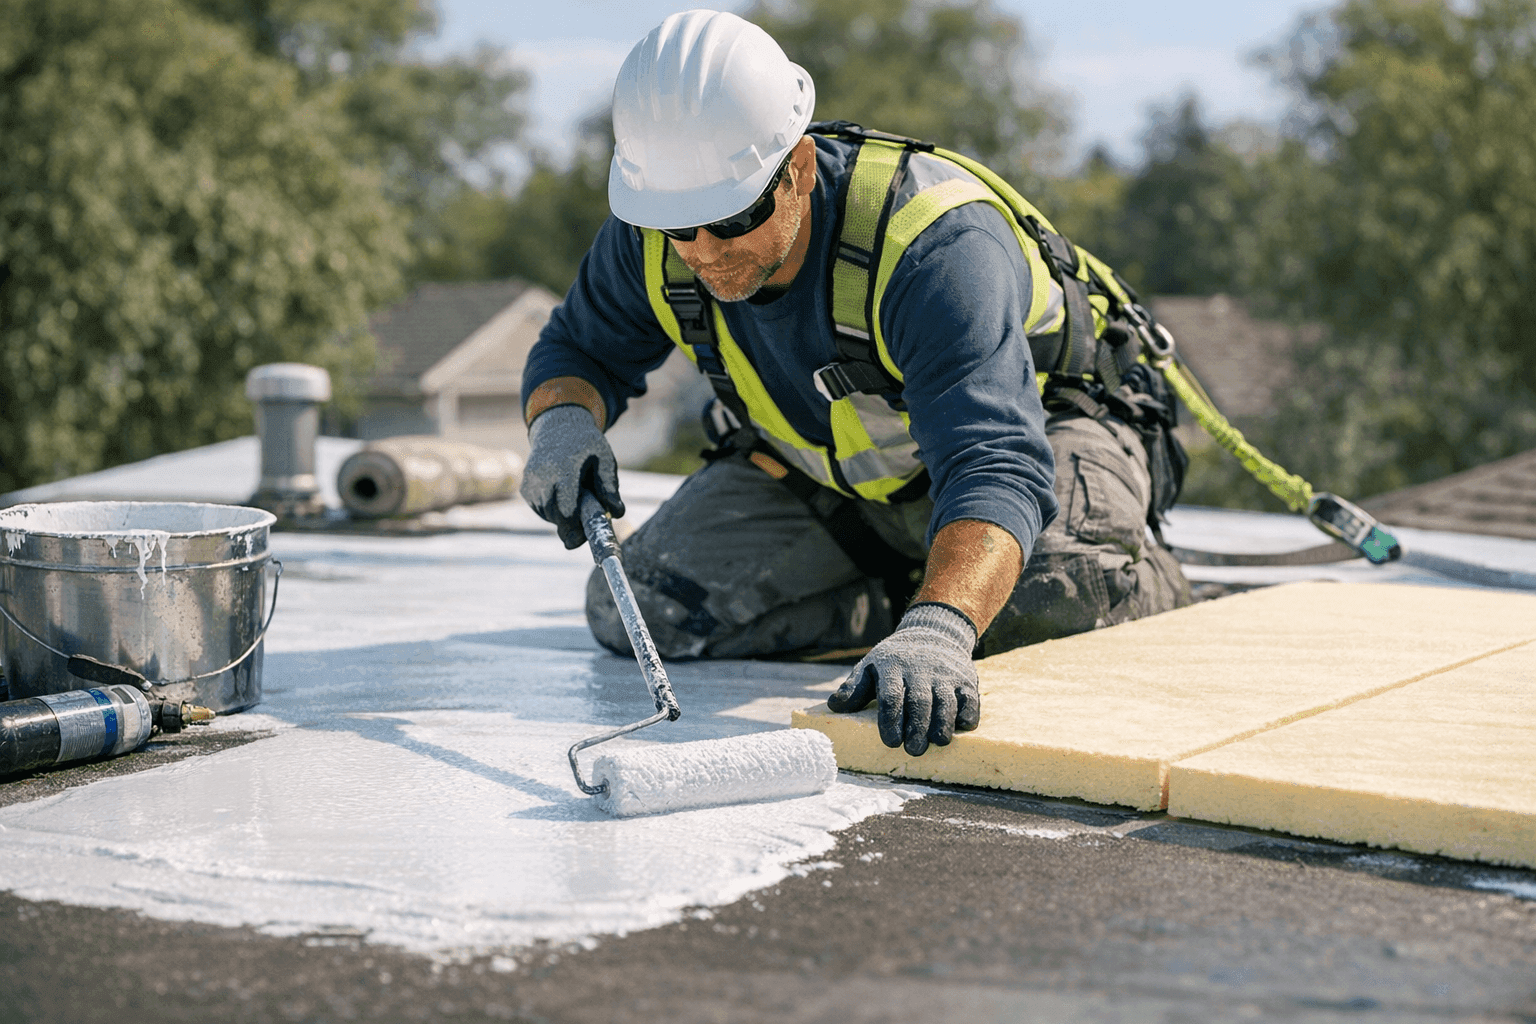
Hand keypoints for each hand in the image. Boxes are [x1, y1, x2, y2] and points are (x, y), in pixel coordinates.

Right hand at [519, 405, 623, 548]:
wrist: (557, 427)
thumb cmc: (585, 444)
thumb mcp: (604, 458)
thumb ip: (610, 485)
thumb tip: (617, 513)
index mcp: (563, 468)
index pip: (566, 508)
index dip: (577, 524)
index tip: (588, 531)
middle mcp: (541, 476)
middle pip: (556, 516)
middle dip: (572, 523)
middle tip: (587, 522)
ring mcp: (530, 483)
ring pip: (548, 515)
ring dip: (564, 516)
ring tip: (577, 498)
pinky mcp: (524, 488)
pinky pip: (541, 510)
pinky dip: (554, 510)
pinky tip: (563, 494)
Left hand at [826, 602, 979, 755]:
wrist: (933, 633)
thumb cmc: (895, 660)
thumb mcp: (870, 666)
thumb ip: (853, 688)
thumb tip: (833, 706)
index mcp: (892, 668)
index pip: (891, 695)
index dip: (891, 718)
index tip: (891, 741)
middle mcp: (920, 671)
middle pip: (919, 701)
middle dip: (917, 726)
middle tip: (914, 749)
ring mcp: (944, 675)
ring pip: (946, 700)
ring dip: (943, 722)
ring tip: (938, 742)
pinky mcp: (965, 680)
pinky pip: (970, 697)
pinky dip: (968, 712)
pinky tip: (963, 726)